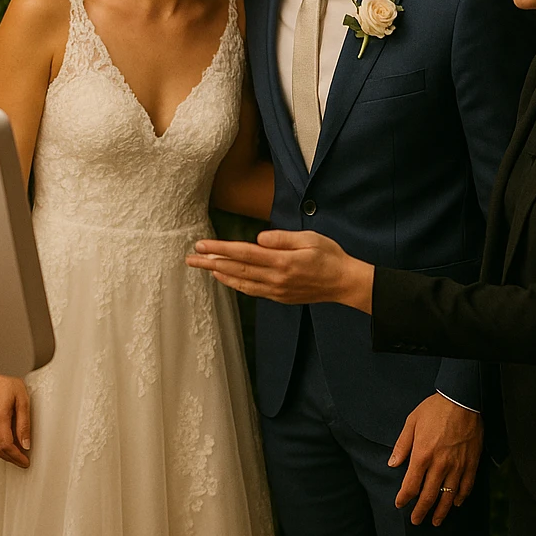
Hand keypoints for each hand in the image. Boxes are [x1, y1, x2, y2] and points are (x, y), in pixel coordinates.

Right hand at [0, 371, 30, 468]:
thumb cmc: (9, 378)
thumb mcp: (23, 401)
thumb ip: (24, 425)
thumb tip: (25, 443)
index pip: (7, 445)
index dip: (16, 457)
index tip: (24, 460)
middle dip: (10, 457)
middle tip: (21, 460)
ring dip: (1, 452)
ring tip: (14, 453)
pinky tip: (3, 441)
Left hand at [185, 230, 374, 312]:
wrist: (345, 283)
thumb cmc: (329, 256)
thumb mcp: (310, 238)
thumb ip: (283, 238)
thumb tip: (259, 238)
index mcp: (282, 261)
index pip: (244, 253)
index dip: (220, 249)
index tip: (201, 245)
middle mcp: (276, 278)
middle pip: (236, 269)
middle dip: (211, 262)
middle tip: (190, 259)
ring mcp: (276, 290)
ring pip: (241, 283)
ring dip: (220, 274)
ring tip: (202, 266)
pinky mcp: (279, 297)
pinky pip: (252, 291)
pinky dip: (235, 284)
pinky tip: (225, 277)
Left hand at [389, 394, 482, 525]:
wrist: (462, 401)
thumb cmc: (434, 409)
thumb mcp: (411, 422)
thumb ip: (401, 446)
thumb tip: (392, 464)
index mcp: (422, 455)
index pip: (411, 485)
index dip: (404, 498)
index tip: (400, 504)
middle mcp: (440, 464)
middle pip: (429, 495)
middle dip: (421, 511)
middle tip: (417, 521)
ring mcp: (457, 466)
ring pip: (449, 496)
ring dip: (442, 511)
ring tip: (436, 521)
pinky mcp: (471, 463)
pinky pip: (467, 486)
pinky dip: (461, 498)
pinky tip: (457, 504)